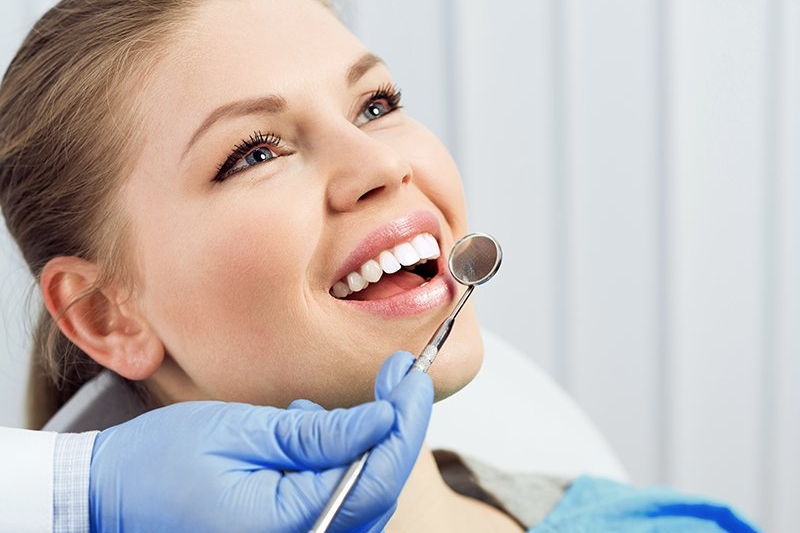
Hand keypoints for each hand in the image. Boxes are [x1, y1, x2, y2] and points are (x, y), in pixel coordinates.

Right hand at [89, 351, 432, 532]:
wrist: (109, 498)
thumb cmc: (159, 465)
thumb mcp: (241, 432)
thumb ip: (317, 436)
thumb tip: (383, 419)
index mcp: (284, 526)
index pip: (376, 477)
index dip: (405, 422)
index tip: (411, 375)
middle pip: (379, 489)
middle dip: (396, 428)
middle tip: (398, 376)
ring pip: (363, 496)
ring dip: (367, 445)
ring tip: (327, 408)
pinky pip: (337, 503)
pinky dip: (340, 463)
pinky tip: (310, 433)